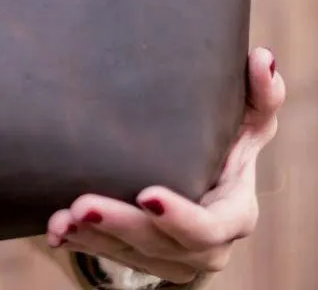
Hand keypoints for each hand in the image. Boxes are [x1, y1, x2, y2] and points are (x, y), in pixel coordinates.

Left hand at [46, 48, 283, 284]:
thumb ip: (261, 94)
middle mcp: (206, 246)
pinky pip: (110, 257)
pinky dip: (82, 244)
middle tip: (82, 205)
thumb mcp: (250, 120)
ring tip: (59, 219)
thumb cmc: (229, 139)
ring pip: (130, 256)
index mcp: (233, 212)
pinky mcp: (143, 260)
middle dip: (121, 225)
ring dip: (94, 238)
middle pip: (161, 244)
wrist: (207, 178)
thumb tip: (262, 58)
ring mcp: (173, 258)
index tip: (147, 194)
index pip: (210, 225)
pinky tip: (55, 230)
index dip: (180, 216)